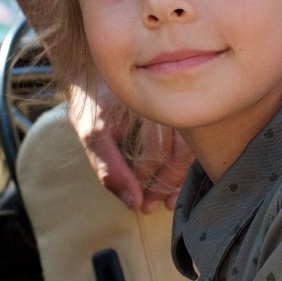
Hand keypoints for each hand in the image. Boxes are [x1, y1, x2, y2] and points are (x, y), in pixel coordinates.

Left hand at [67, 81, 190, 212]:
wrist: (91, 74)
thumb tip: (134, 201)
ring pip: (190, 147)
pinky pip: (189, 142)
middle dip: (168, 183)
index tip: (143, 201)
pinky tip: (173, 183)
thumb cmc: (91, 103)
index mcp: (150, 103)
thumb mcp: (92, 134)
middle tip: (152, 206)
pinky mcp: (178, 112)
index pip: (165, 148)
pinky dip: (180, 164)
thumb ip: (109, 167)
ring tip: (165, 202)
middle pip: (183, 150)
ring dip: (177, 177)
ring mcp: (176, 105)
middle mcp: (169, 101)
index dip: (156, 179)